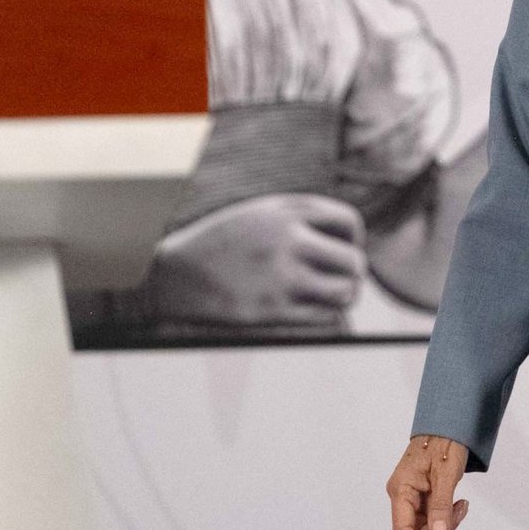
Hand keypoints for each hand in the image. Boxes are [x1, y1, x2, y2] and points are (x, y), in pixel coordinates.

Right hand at [144, 194, 367, 326]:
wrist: (174, 274)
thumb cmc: (224, 243)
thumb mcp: (261, 213)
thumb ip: (302, 217)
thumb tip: (350, 238)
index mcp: (287, 212)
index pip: (350, 223)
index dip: (354, 239)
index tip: (342, 249)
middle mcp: (287, 241)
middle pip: (354, 261)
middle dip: (354, 272)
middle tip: (342, 278)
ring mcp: (279, 277)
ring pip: (345, 292)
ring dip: (345, 296)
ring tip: (333, 295)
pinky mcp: (270, 310)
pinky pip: (324, 316)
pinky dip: (327, 314)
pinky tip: (313, 309)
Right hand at [387, 434, 470, 529]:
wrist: (447, 424)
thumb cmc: (443, 442)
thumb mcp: (446, 474)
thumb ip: (441, 506)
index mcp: (400, 489)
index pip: (403, 528)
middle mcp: (402, 495)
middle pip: (417, 529)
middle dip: (441, 527)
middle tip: (461, 509)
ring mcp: (411, 496)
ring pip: (427, 524)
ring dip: (447, 520)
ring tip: (462, 503)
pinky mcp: (422, 495)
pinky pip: (433, 515)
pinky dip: (447, 513)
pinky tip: (459, 502)